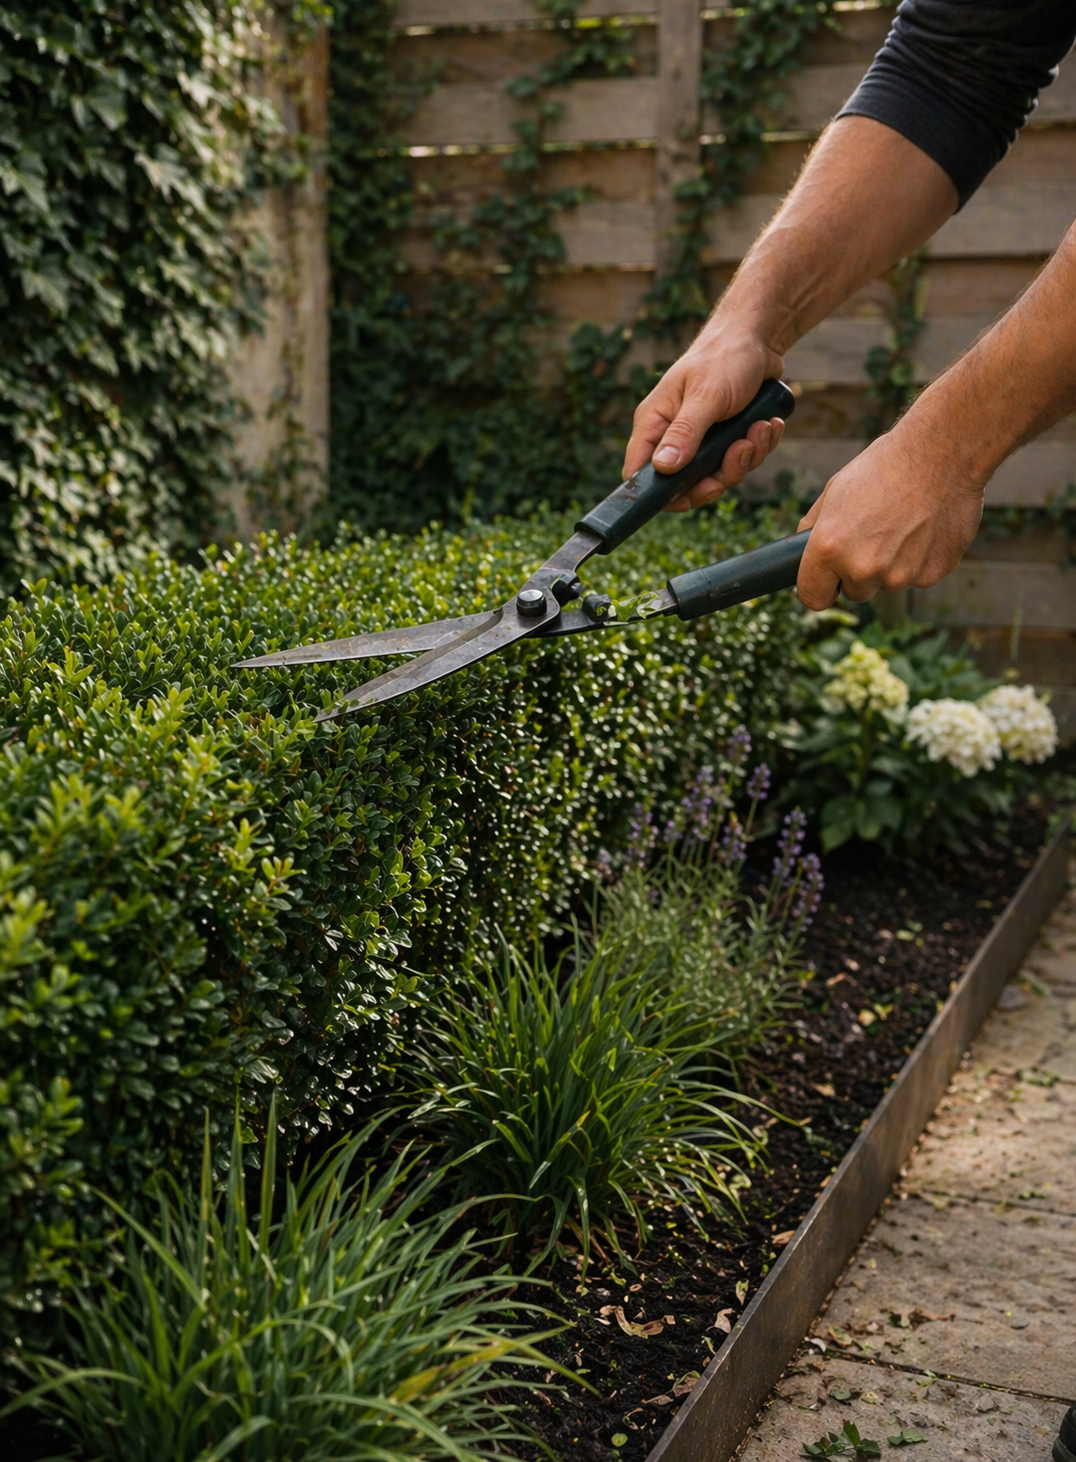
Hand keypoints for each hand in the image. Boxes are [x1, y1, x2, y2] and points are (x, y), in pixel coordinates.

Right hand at [623, 329, 787, 508]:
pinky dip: (759, 447)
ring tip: (760, 427)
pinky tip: (768, 423)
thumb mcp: (706, 396)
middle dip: (719, 476)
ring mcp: (701, 440)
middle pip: (685, 484)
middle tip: (740, 451)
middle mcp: (674, 435)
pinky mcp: (725, 439)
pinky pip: (740, 462)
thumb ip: (685, 433)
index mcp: (655, 423)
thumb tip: (663, 468)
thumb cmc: (724, 358)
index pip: (639, 473)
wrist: (758, 339)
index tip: (690, 496)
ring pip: (718, 475)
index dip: (660, 494)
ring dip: (747, 457)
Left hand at [796, 421, 986, 607]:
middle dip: (860, 571)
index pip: (814, 597)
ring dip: (893, 565)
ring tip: (904, 524)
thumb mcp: (834, 490)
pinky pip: (921, 576)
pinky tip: (926, 527)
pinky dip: (923, 558)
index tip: (829, 580)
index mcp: (830, 548)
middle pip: (856, 592)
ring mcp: (900, 575)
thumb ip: (815, 528)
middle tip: (875, 534)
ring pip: (889, 583)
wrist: (941, 452)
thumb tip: (803, 550)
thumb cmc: (884, 467)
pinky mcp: (933, 573)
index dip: (821, 588)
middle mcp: (863, 568)